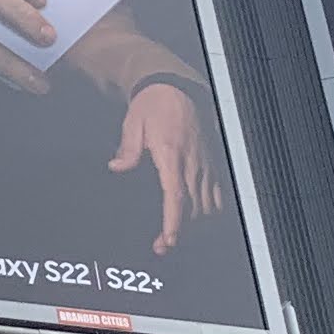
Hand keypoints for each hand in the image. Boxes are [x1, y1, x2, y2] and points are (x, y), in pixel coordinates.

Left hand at [111, 84, 225, 253]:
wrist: (175, 87)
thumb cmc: (153, 104)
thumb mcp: (134, 122)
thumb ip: (128, 148)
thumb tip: (117, 166)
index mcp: (172, 153)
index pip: (176, 194)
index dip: (174, 221)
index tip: (169, 239)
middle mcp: (192, 162)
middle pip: (192, 206)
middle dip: (180, 231)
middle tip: (162, 245)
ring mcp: (204, 163)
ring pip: (206, 204)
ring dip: (194, 224)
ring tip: (176, 235)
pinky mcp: (210, 162)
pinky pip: (216, 193)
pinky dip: (210, 210)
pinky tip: (198, 220)